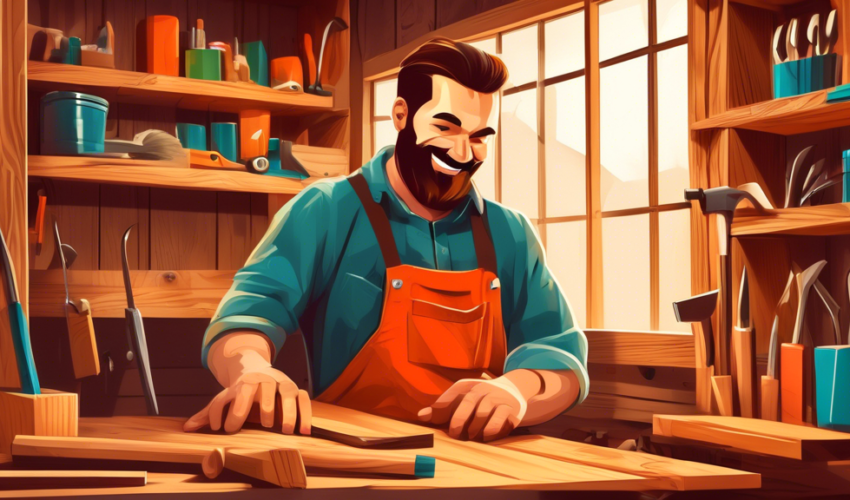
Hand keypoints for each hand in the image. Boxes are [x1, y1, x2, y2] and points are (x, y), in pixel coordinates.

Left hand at [183, 332, 310, 434]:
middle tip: (265, 424)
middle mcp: (265, 380)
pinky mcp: (296, 389)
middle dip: (265, 407)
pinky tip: (304, 431)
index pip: (240, 393)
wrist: (257, 371)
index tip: (228, 429)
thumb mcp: (223, 399)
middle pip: (265, 390)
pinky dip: (305, 414)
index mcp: (245, 382)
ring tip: (285, 431)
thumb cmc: (239, 392)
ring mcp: (282, 384)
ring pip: (287, 392)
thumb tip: (187, 428)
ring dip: (288, 411)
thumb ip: (208, 414)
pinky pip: (304, 399)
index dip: (235, 410)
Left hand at [417, 377, 527, 441]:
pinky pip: (499, 419)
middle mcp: (481, 389)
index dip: (441, 406)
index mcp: (466, 386)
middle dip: (459, 419)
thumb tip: (421, 416)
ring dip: (474, 427)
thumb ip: (441, 410)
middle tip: (454, 434)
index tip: (430, 418)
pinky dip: (491, 430)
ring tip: (470, 437)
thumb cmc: (478, 401)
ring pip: (483, 413)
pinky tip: (485, 437)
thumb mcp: (460, 400)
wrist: (511, 392)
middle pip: (468, 402)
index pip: (452, 393)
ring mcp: (496, 398)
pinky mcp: (510, 409)